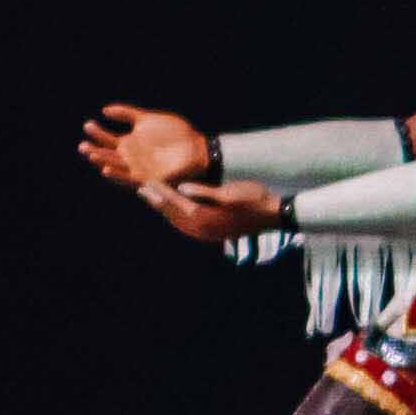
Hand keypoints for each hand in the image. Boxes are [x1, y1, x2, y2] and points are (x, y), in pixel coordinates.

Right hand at [84, 103, 211, 187]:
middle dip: (94, 150)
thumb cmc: (176, 133)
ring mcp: (138, 168)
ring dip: (103, 162)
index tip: (88, 125)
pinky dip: (117, 175)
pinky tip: (106, 170)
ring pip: (115, 166)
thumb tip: (104, 110)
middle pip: (107, 154)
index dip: (97, 133)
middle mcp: (130, 157)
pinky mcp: (148, 178)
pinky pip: (129, 178)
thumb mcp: (149, 119)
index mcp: (130, 143)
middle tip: (82, 145)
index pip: (107, 139)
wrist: (197, 147)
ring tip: (92, 155)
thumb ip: (128, 114)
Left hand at [147, 177, 287, 243]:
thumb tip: (180, 187)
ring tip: (153, 199)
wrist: (274, 216)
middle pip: (173, 214)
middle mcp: (203, 229)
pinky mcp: (213, 234)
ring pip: (179, 221)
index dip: (160, 190)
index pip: (175, 201)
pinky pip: (188, 226)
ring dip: (166, 210)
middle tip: (141, 190)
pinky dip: (177, 218)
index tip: (147, 180)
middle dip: (158, 201)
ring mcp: (208, 234)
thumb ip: (203, 191)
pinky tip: (175, 211)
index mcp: (204, 217)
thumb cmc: (254, 199)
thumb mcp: (229, 192)